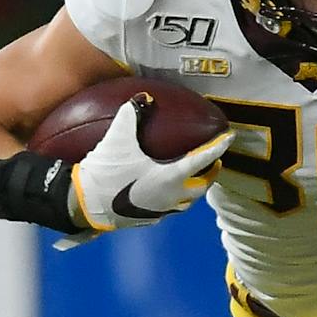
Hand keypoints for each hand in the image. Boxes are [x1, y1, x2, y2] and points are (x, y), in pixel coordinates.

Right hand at [65, 99, 228, 238]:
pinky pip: (170, 208)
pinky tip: (167, 192)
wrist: (86, 205)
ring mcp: (162, 210)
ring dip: (195, 188)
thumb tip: (143, 97)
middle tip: (215, 162)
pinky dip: (176, 198)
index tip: (229, 137)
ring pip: (188, 201)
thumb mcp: (117, 139)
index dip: (217, 146)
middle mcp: (172, 196)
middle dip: (212, 173)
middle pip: (202, 186)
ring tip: (195, 178)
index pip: (202, 159)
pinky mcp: (149, 219)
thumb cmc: (105, 172)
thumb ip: (131, 115)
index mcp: (171, 177)